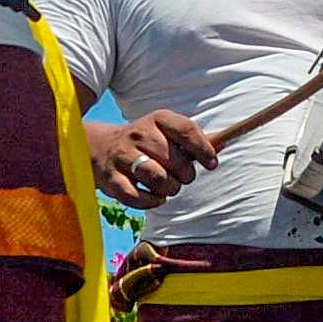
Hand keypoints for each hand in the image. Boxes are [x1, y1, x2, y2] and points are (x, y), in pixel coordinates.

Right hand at [100, 107, 216, 208]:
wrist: (99, 147)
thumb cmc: (145, 142)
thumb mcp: (166, 131)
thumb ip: (194, 139)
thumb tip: (223, 144)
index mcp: (157, 119)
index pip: (187, 130)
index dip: (204, 150)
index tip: (212, 164)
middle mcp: (139, 134)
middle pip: (175, 160)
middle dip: (185, 175)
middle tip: (181, 176)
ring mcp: (123, 156)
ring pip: (158, 179)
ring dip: (170, 189)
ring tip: (168, 186)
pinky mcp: (111, 179)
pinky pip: (138, 197)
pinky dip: (152, 202)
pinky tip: (155, 196)